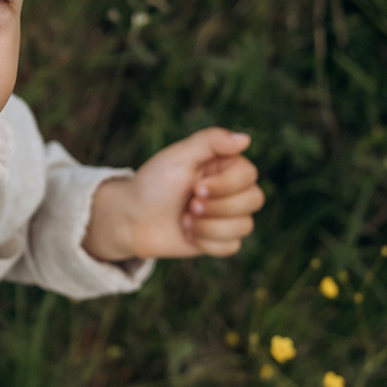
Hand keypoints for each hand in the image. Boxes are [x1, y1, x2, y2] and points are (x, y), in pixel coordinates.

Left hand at [82, 128, 262, 260]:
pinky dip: (207, 243)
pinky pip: (232, 246)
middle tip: (190, 205)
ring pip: (245, 226)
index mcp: (224, 165)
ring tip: (185, 220)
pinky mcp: (219, 239)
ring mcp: (227, 216)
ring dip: (209, 226)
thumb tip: (246, 139)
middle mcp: (231, 189)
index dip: (225, 185)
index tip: (196, 188)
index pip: (249, 175)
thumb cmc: (153, 183)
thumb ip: (211, 141)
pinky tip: (188, 233)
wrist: (131, 218)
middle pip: (254, 200)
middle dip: (218, 207)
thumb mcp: (178, 156)